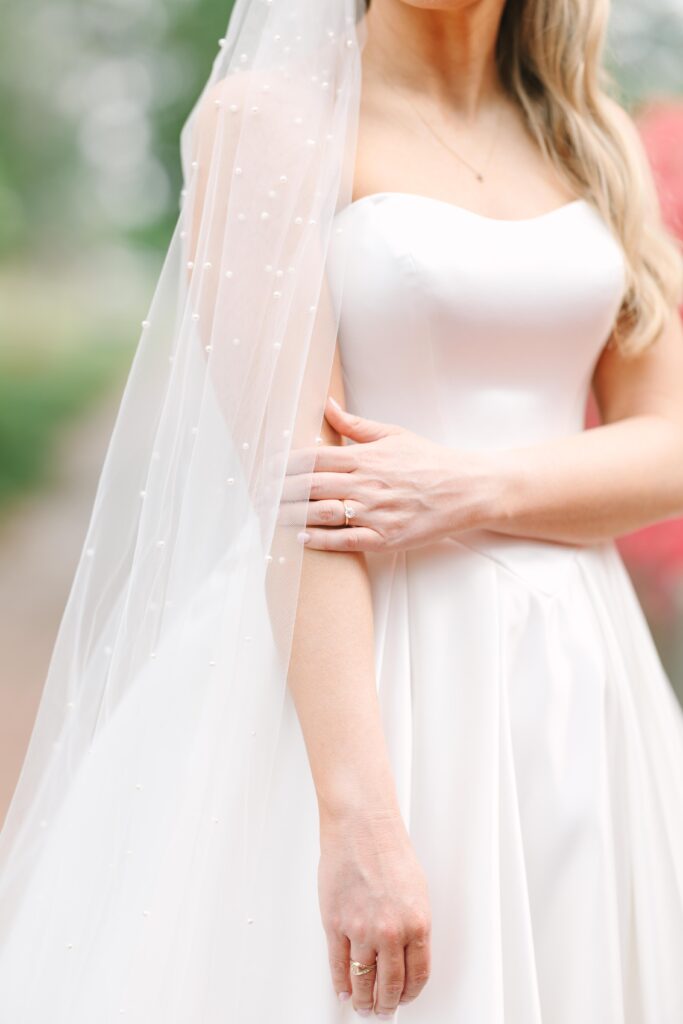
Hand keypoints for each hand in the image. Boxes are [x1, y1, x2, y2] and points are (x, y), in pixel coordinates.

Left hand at [279, 395, 499, 551]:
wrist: (467, 489)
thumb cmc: (429, 461)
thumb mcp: (392, 435)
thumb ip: (355, 426)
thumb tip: (326, 406)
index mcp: (365, 458)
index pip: (313, 460)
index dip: (284, 466)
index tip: (264, 470)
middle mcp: (367, 484)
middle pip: (311, 487)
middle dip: (279, 491)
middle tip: (256, 496)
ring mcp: (376, 512)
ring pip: (323, 513)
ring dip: (293, 515)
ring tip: (271, 515)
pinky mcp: (386, 537)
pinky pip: (346, 540)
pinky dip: (321, 539)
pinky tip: (302, 538)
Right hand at [318, 808, 431, 1016]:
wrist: (361, 827)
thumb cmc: (388, 849)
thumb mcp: (416, 891)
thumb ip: (412, 925)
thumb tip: (406, 953)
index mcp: (417, 923)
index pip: (417, 975)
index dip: (410, 994)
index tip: (404, 998)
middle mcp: (390, 932)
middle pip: (390, 985)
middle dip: (386, 1004)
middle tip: (382, 1010)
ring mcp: (361, 930)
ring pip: (363, 981)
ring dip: (363, 1000)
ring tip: (363, 1005)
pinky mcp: (335, 924)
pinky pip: (338, 965)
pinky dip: (341, 983)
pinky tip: (344, 989)